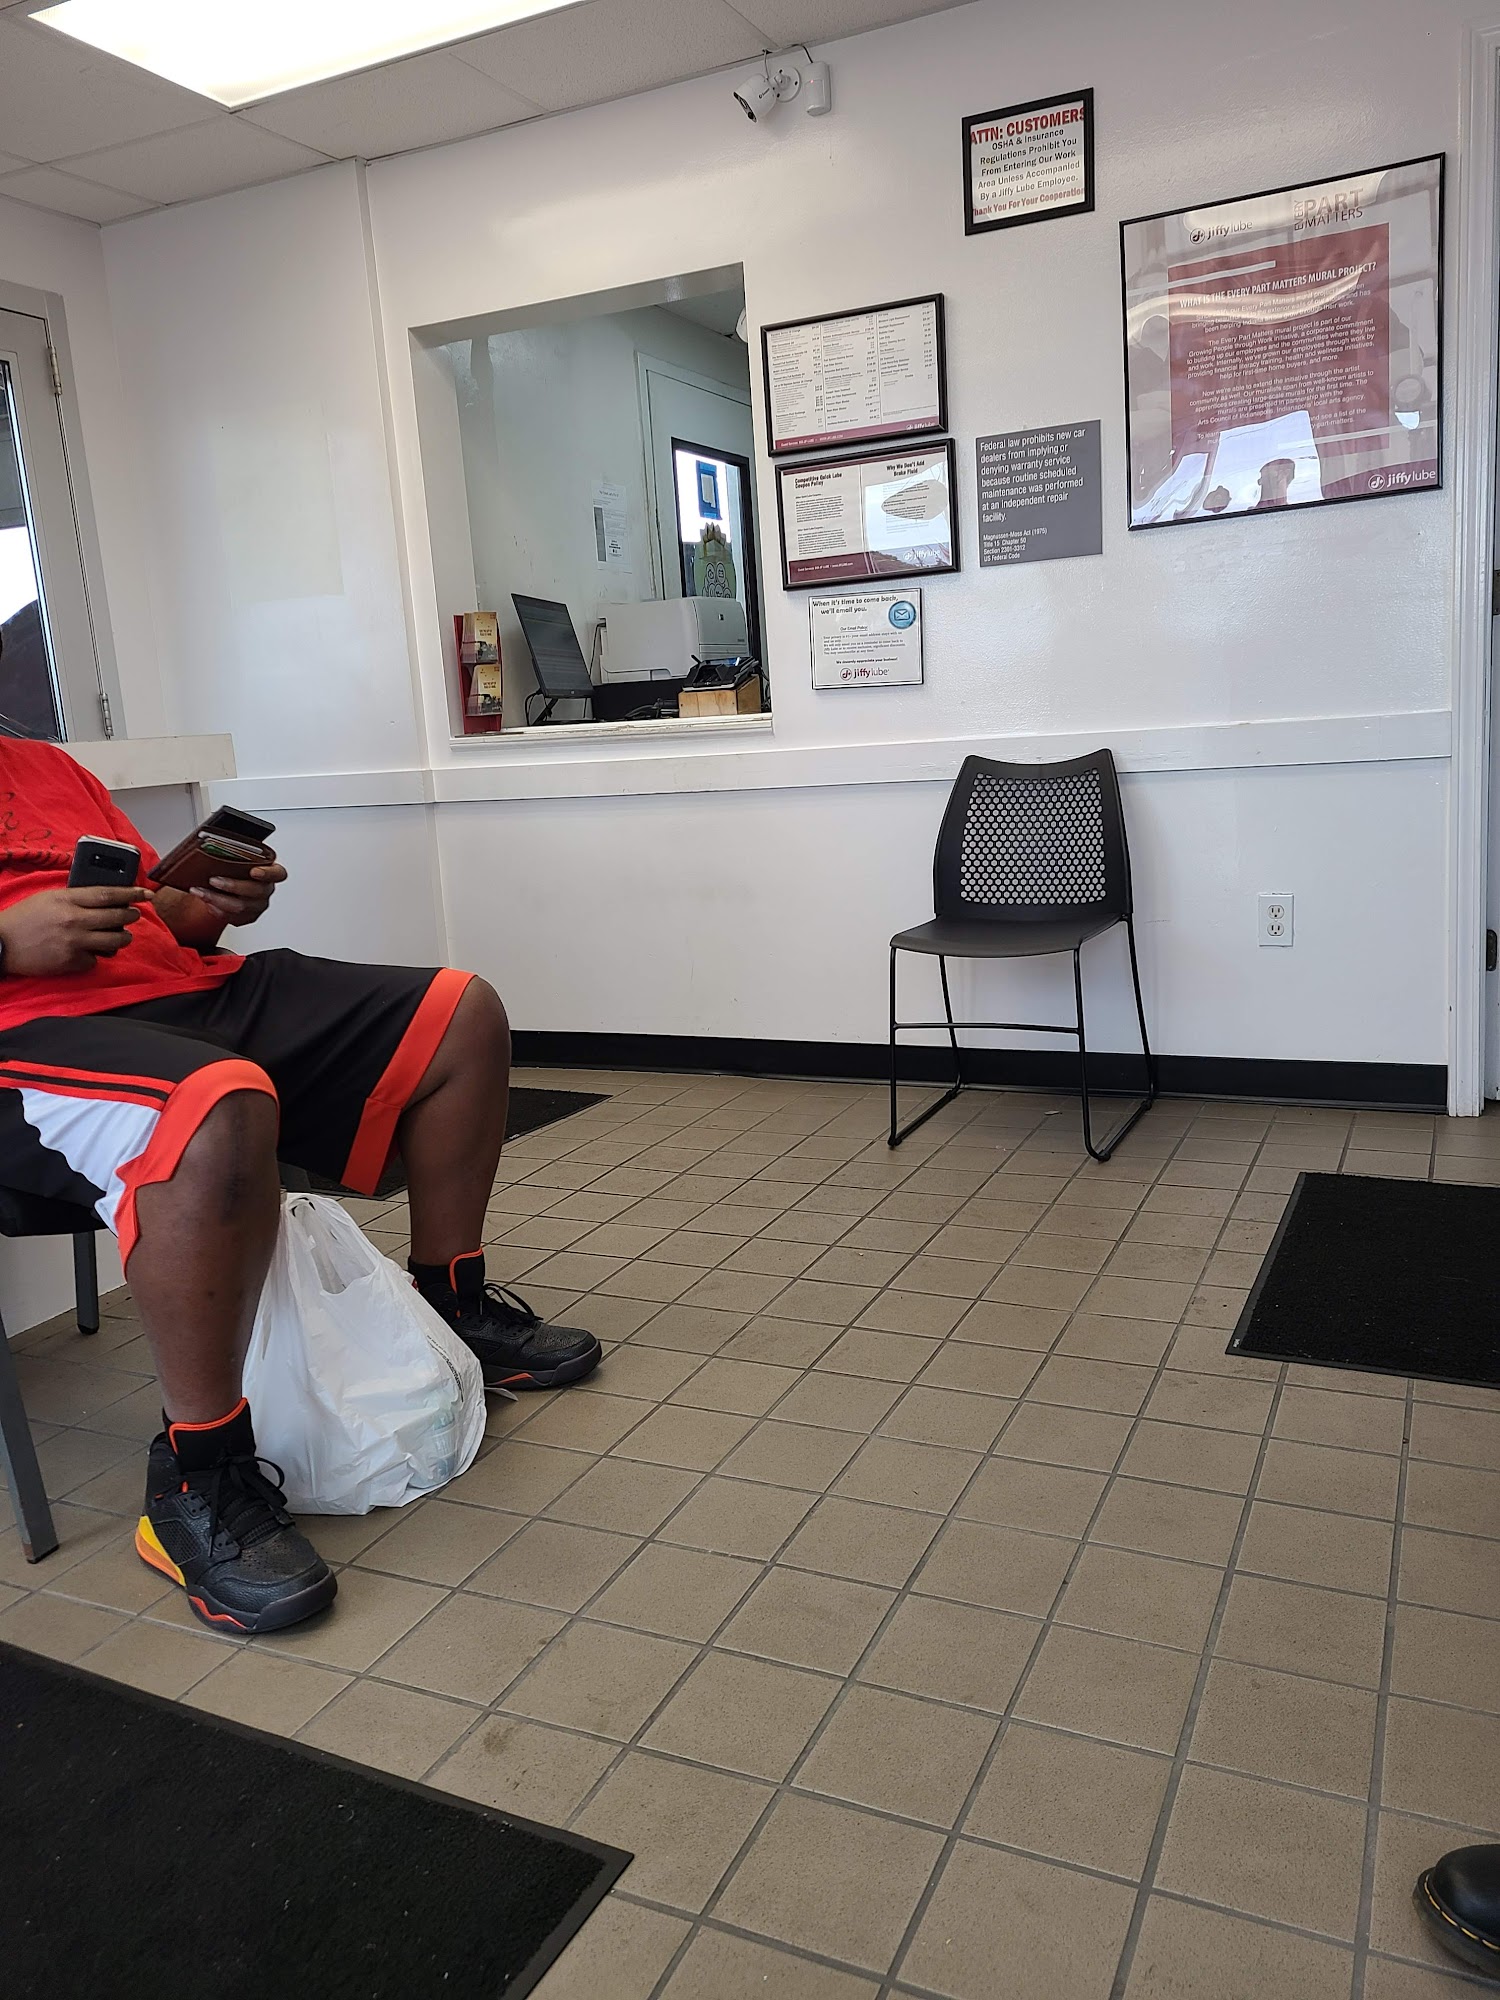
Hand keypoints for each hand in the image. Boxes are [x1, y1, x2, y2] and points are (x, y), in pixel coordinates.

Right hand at [0, 886, 148, 975]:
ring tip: (119, 935)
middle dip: (131, 916)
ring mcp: (74, 942)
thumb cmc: (24, 919)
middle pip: (118, 917)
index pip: (108, 894)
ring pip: (115, 941)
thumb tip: (105, 897)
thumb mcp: (49, 898)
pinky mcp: (71, 962)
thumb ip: (76, 897)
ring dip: (122, 938)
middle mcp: (74, 920)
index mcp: (67, 899)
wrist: (1, 944)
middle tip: (134, 915)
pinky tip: (87, 951)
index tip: (146, 894)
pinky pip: (96, 959)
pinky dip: (95, 956)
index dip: (131, 893)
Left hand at [189, 858, 285, 927]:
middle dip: (232, 886)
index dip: (268, 873)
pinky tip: (207, 901)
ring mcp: (257, 905)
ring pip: (241, 907)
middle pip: (256, 891)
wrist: (223, 882)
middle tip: (214, 880)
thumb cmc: (232, 868)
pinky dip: (217, 910)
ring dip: (217, 899)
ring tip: (201, 891)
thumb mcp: (235, 856)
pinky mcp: (246, 917)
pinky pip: (233, 917)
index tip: (254, 872)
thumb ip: (232, 853)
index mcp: (270, 872)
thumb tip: (211, 840)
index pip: (278, 873)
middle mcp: (266, 890)